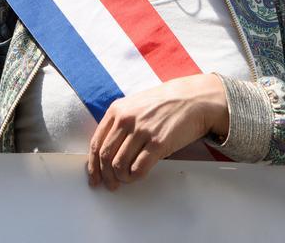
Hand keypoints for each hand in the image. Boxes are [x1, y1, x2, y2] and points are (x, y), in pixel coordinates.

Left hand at [87, 74, 227, 190]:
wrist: (191, 99)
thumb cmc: (163, 104)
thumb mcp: (135, 105)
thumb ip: (119, 122)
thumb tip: (107, 152)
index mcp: (117, 110)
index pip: (96, 143)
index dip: (93, 165)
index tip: (94, 178)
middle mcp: (126, 119)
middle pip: (105, 156)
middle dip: (106, 176)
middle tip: (111, 185)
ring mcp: (142, 131)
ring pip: (119, 165)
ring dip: (121, 178)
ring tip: (126, 180)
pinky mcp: (158, 143)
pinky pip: (138, 168)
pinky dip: (135, 177)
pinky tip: (137, 175)